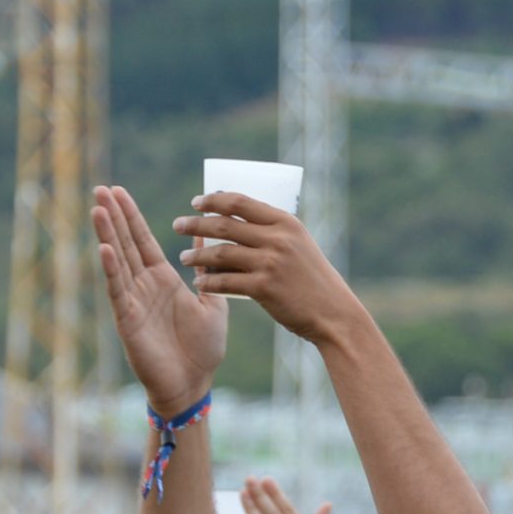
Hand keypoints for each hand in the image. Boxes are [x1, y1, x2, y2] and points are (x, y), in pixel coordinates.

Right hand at [91, 185, 227, 417]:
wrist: (193, 384)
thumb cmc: (203, 349)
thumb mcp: (213, 301)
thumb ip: (208, 269)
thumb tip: (210, 240)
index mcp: (163, 280)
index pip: (142, 240)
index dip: (131, 216)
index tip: (118, 191)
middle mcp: (144, 286)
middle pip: (125, 244)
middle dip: (114, 216)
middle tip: (100, 188)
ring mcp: (133, 302)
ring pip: (117, 262)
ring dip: (107, 235)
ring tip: (97, 209)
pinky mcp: (128, 320)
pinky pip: (118, 290)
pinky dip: (111, 270)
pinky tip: (104, 248)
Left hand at [174, 192, 360, 345]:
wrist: (334, 314)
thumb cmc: (314, 282)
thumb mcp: (300, 247)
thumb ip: (274, 235)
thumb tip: (236, 227)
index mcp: (286, 222)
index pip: (240, 202)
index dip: (213, 199)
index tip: (196, 203)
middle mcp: (277, 238)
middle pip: (225, 224)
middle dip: (195, 223)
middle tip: (178, 225)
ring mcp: (270, 262)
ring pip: (221, 253)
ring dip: (197, 255)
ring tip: (184, 258)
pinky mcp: (264, 288)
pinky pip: (226, 281)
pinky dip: (208, 281)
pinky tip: (198, 282)